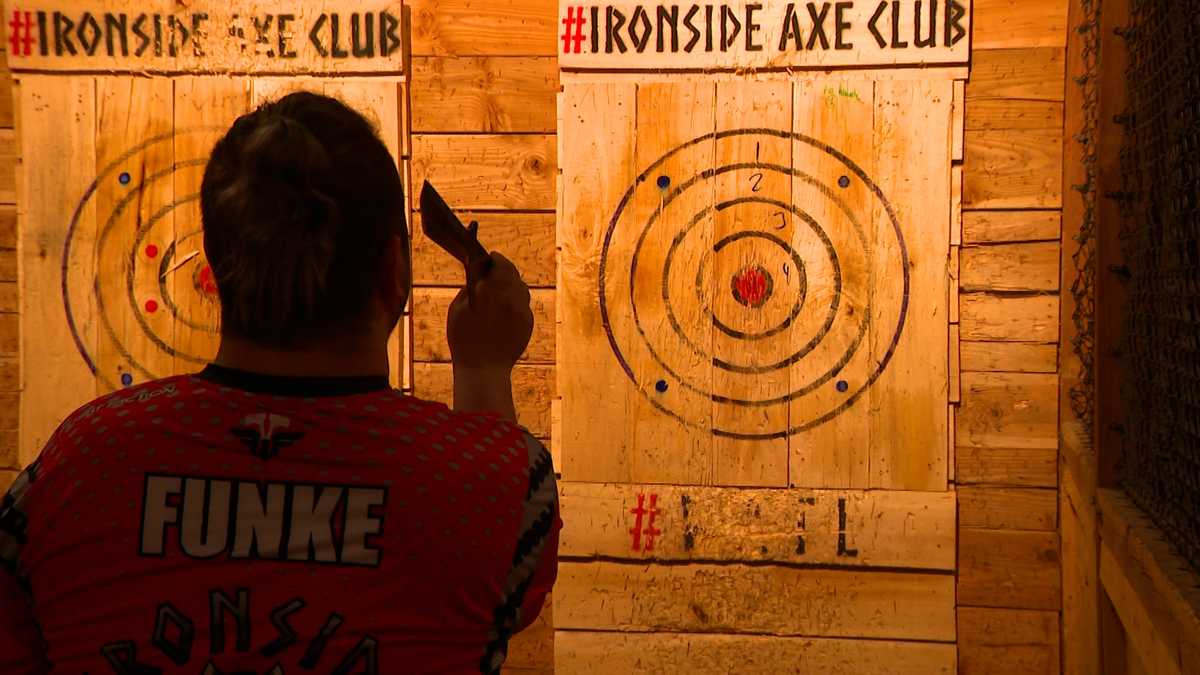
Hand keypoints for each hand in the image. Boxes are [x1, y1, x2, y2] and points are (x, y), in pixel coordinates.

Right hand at [446, 252, 533, 372]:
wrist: (484, 369)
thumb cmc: (464, 340)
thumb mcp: (457, 309)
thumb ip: (469, 288)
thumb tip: (478, 277)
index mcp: (491, 291)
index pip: (500, 264)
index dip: (496, 258)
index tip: (491, 256)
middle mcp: (511, 297)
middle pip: (513, 273)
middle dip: (505, 269)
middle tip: (496, 268)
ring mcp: (522, 310)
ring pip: (522, 288)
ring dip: (512, 284)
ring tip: (500, 289)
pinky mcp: (528, 322)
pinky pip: (524, 305)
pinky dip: (516, 302)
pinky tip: (504, 309)